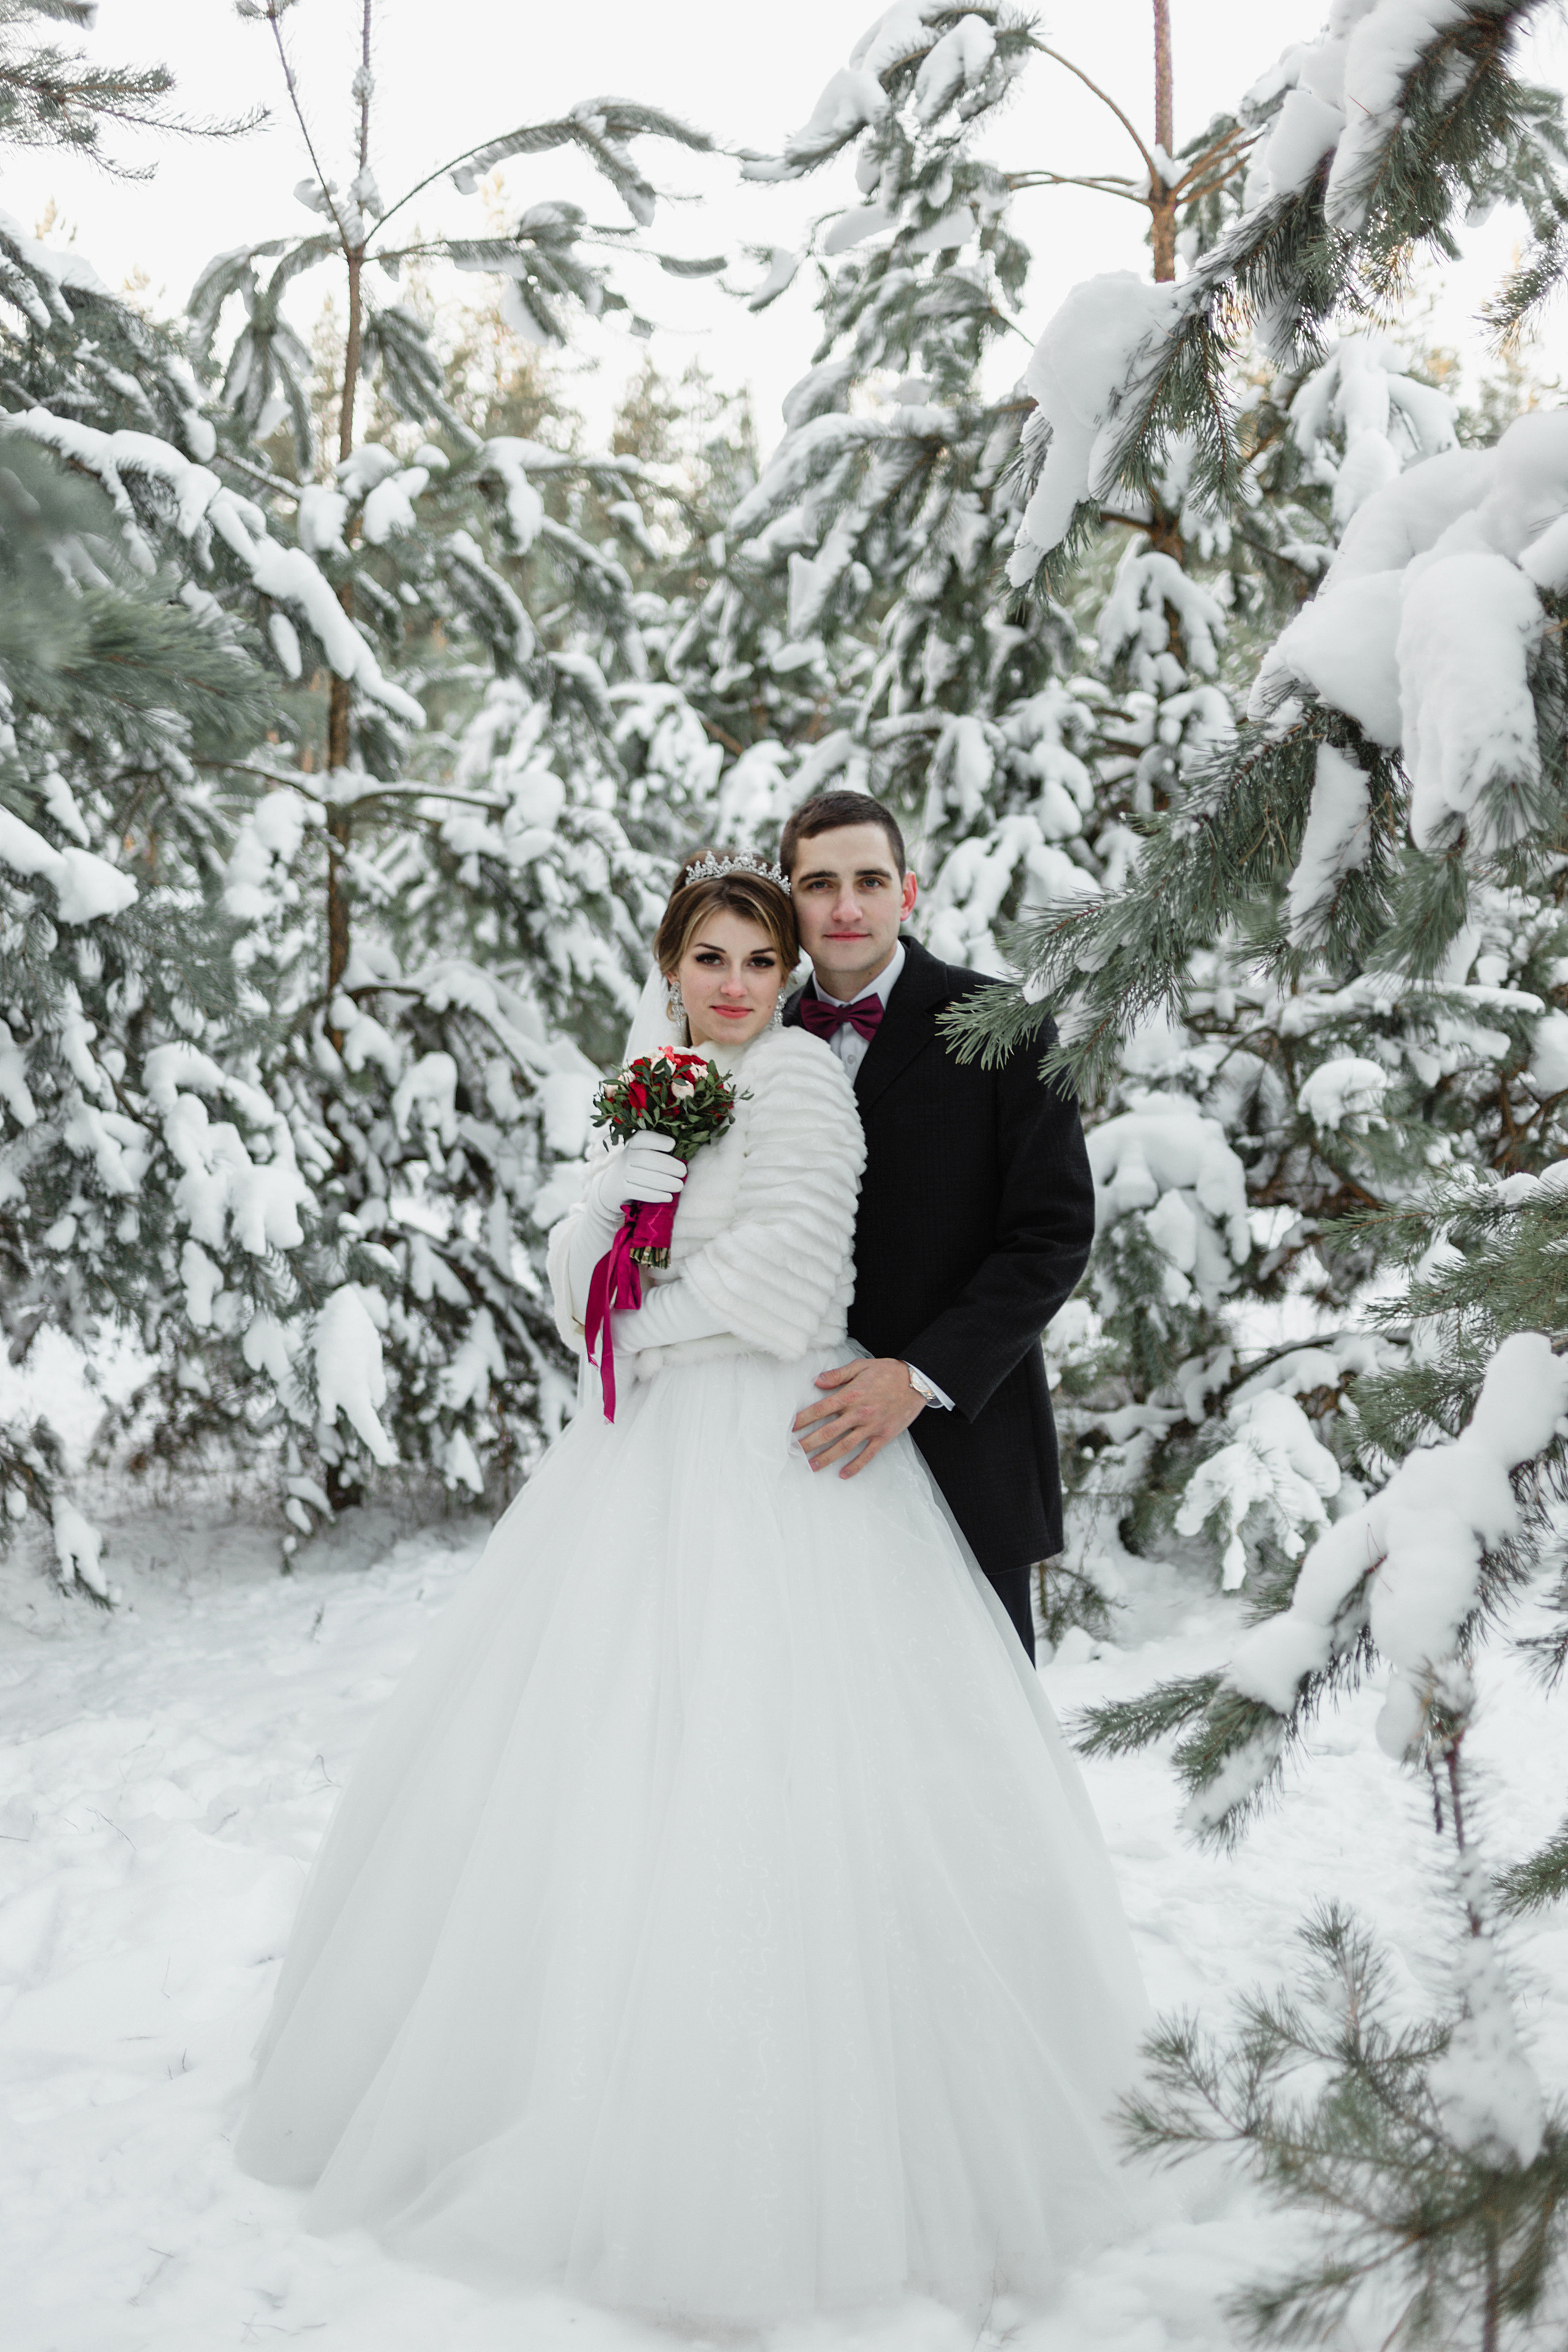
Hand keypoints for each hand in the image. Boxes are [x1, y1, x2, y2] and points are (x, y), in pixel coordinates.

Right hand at [586, 1131, 685, 1212]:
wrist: (612, 1188)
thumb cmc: (637, 1169)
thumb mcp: (643, 1155)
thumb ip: (659, 1152)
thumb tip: (684, 1151)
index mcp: (633, 1145)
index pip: (642, 1138)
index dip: (657, 1140)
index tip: (672, 1144)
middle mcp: (625, 1157)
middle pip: (645, 1158)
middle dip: (667, 1164)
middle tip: (683, 1172)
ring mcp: (621, 1174)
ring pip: (643, 1176)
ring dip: (664, 1181)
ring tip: (679, 1186)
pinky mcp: (620, 1190)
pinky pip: (638, 1191)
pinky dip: (655, 1195)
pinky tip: (668, 1197)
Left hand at [792, 1357, 925, 1477]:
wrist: (917, 1381)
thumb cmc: (888, 1372)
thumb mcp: (861, 1366)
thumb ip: (838, 1375)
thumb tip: (817, 1381)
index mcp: (851, 1395)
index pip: (821, 1409)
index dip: (803, 1419)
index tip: (790, 1428)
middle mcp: (859, 1413)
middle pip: (828, 1432)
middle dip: (809, 1442)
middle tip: (794, 1451)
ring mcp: (871, 1426)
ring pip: (844, 1446)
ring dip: (826, 1457)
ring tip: (811, 1466)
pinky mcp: (883, 1436)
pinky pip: (867, 1454)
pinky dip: (855, 1466)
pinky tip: (843, 1474)